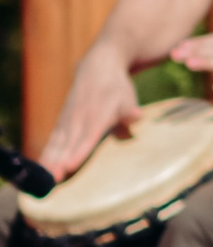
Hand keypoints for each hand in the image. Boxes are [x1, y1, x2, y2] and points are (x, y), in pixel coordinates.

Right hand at [40, 44, 141, 182]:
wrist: (97, 66)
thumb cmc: (117, 88)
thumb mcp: (128, 97)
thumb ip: (130, 111)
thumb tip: (136, 116)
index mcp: (99, 116)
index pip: (88, 137)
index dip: (79, 152)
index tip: (70, 166)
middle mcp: (80, 119)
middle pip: (68, 145)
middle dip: (59, 162)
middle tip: (52, 180)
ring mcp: (69, 121)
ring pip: (57, 144)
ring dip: (49, 161)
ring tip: (44, 178)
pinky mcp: (62, 122)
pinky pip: (53, 141)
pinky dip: (46, 154)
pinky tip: (41, 169)